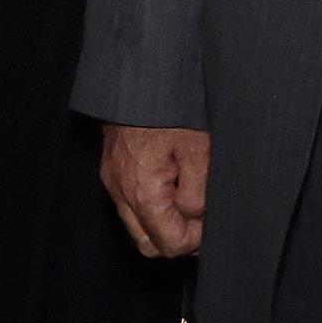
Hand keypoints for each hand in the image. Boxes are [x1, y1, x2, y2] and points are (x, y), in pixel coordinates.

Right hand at [101, 122, 208, 259]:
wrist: (137, 79)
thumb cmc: (169, 110)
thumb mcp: (198, 152)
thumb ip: (198, 194)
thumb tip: (195, 218)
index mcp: (143, 192)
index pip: (169, 243)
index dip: (195, 241)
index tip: (211, 222)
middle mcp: (121, 192)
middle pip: (148, 244)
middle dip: (177, 239)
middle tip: (201, 221)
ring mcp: (112, 181)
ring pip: (136, 225)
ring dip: (163, 223)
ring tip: (188, 200)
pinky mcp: (110, 169)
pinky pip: (128, 204)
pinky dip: (150, 206)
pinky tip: (170, 186)